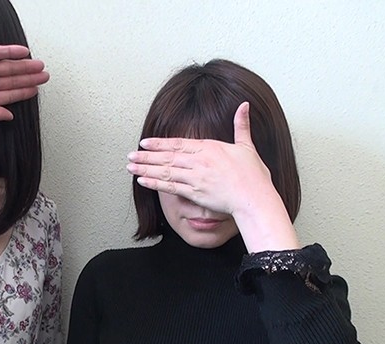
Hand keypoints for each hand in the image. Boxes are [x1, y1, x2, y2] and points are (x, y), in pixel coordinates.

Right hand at [0, 45, 48, 126]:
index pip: (9, 95)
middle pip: (12, 79)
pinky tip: (24, 52)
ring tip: (39, 66)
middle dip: (29, 78)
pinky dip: (10, 52)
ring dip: (24, 66)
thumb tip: (11, 115)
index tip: (37, 90)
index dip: (24, 92)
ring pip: (7, 66)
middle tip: (45, 76)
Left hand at [126, 102, 298, 250]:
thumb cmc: (253, 176)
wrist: (254, 198)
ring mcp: (195, 177)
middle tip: (130, 155)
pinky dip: (155, 184)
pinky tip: (143, 182)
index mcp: (209, 148)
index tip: (145, 143)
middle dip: (146, 156)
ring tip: (130, 167)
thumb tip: (244, 105)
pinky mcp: (194, 193)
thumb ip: (241, 125)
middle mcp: (199, 161)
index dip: (159, 143)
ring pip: (165, 171)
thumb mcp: (247, 146)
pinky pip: (170, 187)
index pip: (178, 143)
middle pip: (167, 157)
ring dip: (146, 169)